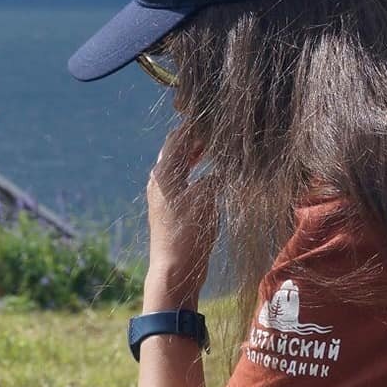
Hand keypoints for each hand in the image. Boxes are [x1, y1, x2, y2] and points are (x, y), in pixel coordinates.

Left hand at [144, 125, 218, 308]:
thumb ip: (214, 176)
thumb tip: (226, 164)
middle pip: (177, 148)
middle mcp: (160, 180)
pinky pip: (184, 179)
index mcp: (164, 173)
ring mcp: (164, 195)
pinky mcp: (171, 208)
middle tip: (218, 130)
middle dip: (196, 137)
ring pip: (180, 164)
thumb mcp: (206, 199)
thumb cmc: (188, 234)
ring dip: (196, 153)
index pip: (179, 137)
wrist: (174, 270)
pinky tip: (211, 172)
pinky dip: (197, 170)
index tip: (215, 117)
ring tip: (216, 146)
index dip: (196, 125)